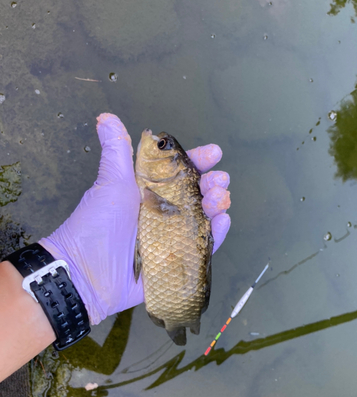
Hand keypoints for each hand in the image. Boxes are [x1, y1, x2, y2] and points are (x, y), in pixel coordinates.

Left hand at [40, 114, 230, 324]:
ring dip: (217, 205)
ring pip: (203, 218)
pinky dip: (217, 234)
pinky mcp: (177, 262)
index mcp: (148, 192)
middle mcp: (162, 213)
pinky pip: (202, 247)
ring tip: (220, 198)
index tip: (213, 153)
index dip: (198, 161)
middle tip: (219, 180)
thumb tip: (107, 117)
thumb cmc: (96, 225)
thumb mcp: (111, 182)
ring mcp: (171, 238)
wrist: (85, 273)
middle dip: (212, 183)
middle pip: (196, 195)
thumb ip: (117, 150)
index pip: (179, 173)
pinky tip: (223, 220)